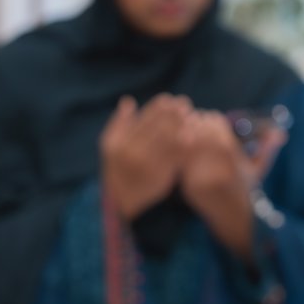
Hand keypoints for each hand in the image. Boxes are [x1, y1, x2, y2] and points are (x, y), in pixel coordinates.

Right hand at [99, 95, 191, 219]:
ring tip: (192, 118)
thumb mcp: (109, 147)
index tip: (171, 100)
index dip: (160, 106)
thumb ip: (118, 123)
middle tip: (185, 105)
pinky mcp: (162, 176)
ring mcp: (149, 164)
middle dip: (175, 113)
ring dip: (184, 126)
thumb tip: (128, 101)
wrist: (122, 203)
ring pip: (171, 139)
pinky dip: (187, 145)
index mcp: (122, 142)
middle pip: (160, 126)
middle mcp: (134, 152)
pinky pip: (177, 156)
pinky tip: (193, 137)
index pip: (145, 117)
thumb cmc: (117, 170)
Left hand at [178, 110, 259, 244]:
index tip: (207, 122)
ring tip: (187, 141)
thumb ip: (268, 149)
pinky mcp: (189, 188)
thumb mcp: (258, 169)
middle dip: (196, 126)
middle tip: (192, 128)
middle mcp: (221, 167)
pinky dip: (179, 155)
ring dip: (186, 139)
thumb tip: (281, 134)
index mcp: (235, 157)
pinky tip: (181, 156)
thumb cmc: (245, 189)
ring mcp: (203, 178)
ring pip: (187, 145)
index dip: (210, 119)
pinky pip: (180, 163)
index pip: (215, 122)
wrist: (235, 219)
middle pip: (199, 131)